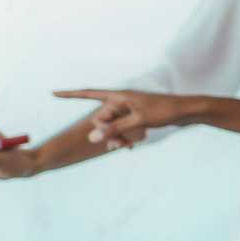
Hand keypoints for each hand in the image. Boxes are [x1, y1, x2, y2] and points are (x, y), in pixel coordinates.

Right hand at [52, 88, 182, 149]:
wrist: (186, 111)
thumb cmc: (164, 111)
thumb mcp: (138, 121)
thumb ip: (115, 129)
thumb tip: (92, 136)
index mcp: (119, 96)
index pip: (89, 93)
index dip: (71, 95)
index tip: (53, 93)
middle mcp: (121, 100)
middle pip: (101, 118)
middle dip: (105, 132)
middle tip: (117, 145)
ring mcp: (128, 109)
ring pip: (111, 126)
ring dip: (115, 137)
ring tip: (125, 147)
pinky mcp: (135, 117)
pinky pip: (121, 128)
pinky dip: (123, 137)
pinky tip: (129, 146)